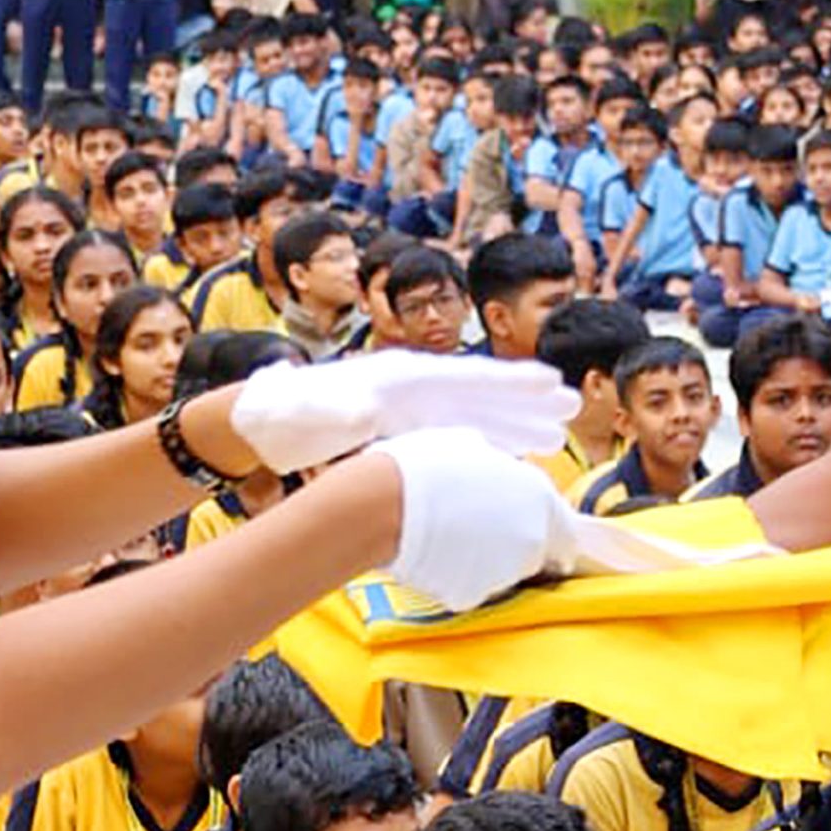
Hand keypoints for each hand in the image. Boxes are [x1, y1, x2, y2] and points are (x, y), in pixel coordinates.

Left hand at [230, 354, 574, 479]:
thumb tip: (363, 408)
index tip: (549, 383)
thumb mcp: (310, 408)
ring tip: (555, 435)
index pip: (465, 376)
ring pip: (474, 413)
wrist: (258, 421)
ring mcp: (408, 406)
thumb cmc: (284, 414)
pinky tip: (509, 455)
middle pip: (480, 390)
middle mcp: (411, 386)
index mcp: (399, 377)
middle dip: (526, 399)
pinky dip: (486, 441)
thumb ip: (338, 407)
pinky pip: (455, 432)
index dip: (508, 381)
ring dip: (514, 423)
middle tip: (572, 405)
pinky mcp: (400, 426)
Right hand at [380, 428, 580, 611]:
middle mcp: (531, 538)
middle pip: (533, 554)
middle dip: (511, 547)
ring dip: (483, 562)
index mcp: (540, 497)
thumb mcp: (473, 446)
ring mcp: (503, 571)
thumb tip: (495, 469)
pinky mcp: (471, 595)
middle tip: (475, 530)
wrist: (388, 500)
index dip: (552, 536)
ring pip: (500, 574)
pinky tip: (432, 556)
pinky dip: (453, 579)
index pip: (567, 533)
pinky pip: (467, 590)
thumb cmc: (427, 463)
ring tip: (448, 537)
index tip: (544, 542)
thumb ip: (499, 467)